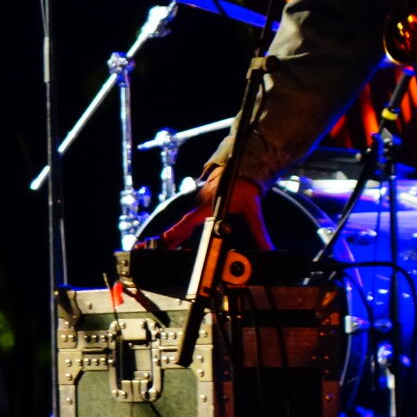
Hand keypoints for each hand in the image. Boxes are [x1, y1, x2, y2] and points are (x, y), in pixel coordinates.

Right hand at [152, 166, 269, 261]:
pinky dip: (179, 231)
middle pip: (178, 225)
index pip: (187, 223)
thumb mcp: (253, 208)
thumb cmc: (245, 185)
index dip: (174, 234)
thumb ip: (259, 230)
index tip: (163, 243)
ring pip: (180, 222)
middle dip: (166, 239)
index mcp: (208, 205)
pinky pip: (186, 219)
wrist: (243, 167)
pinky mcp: (199, 204)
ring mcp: (196, 204)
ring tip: (161, 249)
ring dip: (172, 236)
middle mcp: (198, 205)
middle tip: (148, 249)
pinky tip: (177, 242)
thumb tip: (268, 248)